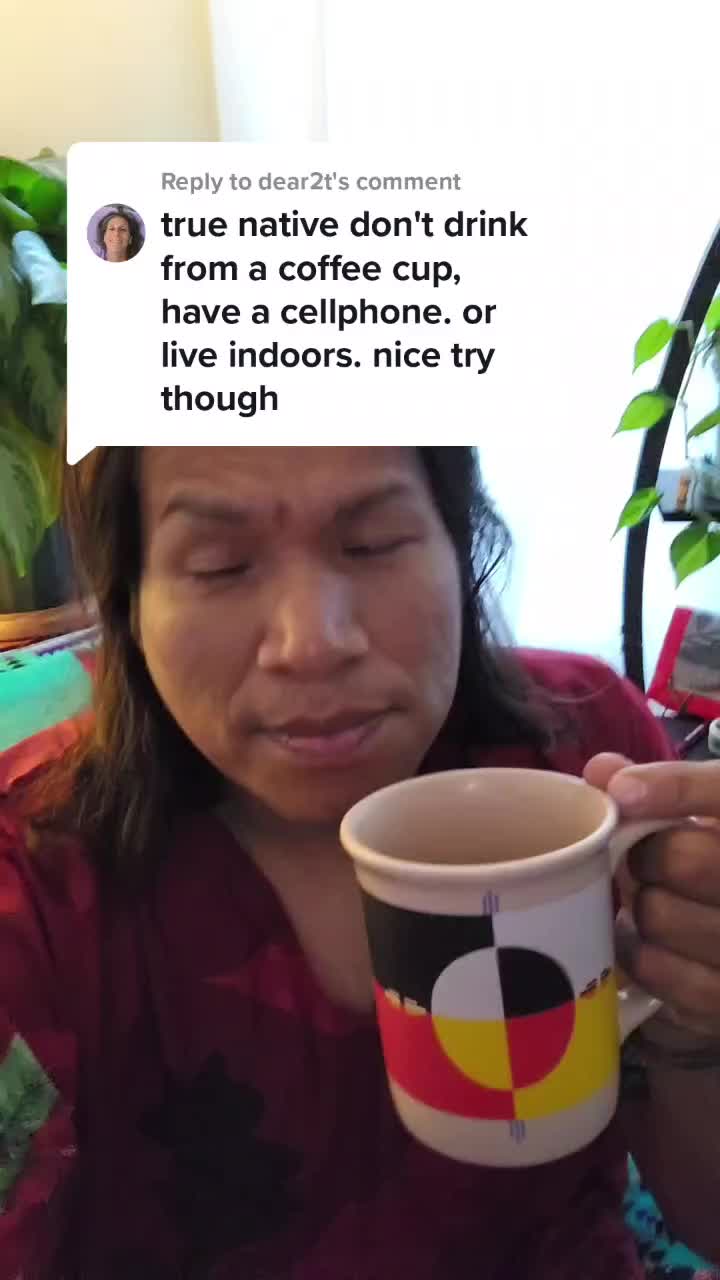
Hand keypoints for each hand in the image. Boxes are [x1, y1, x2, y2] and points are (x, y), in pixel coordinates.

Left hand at [584, 753, 719, 1042]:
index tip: (623, 792)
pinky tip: (649, 945)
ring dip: (638, 909)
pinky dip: (638, 955)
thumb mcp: (708, 819)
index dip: (674, 790)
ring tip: (650, 904)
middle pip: (684, 860)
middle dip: (647, 858)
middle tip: (644, 861)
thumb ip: (663, 786)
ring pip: (660, 915)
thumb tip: (602, 770)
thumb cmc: (717, 865)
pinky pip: (656, 969)